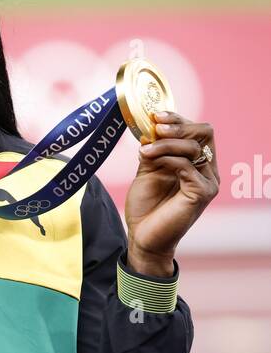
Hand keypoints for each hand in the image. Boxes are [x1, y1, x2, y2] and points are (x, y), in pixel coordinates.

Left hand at [124, 111, 219, 275]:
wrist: (143, 236)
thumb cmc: (147, 206)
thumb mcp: (148, 170)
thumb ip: (154, 149)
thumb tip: (152, 127)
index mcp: (198, 163)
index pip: (198, 130)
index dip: (178, 119)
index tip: (156, 115)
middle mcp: (209, 170)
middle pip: (205, 132)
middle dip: (179, 126)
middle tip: (156, 127)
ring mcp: (208, 182)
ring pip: (194, 147)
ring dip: (165, 144)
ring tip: (144, 150)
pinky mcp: (202, 193)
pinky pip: (187, 166)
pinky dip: (167, 159)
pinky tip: (150, 161)